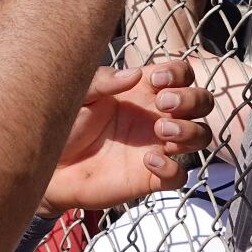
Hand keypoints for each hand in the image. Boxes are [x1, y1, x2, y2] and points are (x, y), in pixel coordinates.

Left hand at [42, 61, 215, 213]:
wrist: (49, 165)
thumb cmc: (65, 124)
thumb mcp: (80, 94)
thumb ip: (104, 81)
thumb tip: (135, 75)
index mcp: (143, 91)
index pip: (182, 74)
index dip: (179, 73)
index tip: (156, 80)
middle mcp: (156, 117)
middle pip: (202, 102)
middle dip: (191, 99)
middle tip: (162, 105)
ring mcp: (157, 147)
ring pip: (201, 136)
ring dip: (189, 131)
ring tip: (161, 132)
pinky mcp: (150, 178)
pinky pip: (179, 175)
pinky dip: (172, 167)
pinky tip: (147, 161)